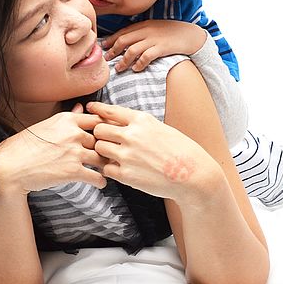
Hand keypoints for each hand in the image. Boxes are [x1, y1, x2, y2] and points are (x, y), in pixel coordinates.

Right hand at [0, 103, 108, 193]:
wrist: (10, 166)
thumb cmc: (24, 146)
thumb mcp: (46, 125)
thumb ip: (68, 118)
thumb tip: (81, 108)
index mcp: (67, 120)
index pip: (98, 120)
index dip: (107, 128)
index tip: (110, 135)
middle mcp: (73, 133)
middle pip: (102, 140)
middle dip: (107, 149)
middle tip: (112, 155)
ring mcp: (74, 152)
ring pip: (102, 158)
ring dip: (106, 165)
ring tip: (109, 170)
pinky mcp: (73, 171)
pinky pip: (96, 176)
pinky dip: (100, 181)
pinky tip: (100, 182)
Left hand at [87, 101, 220, 203]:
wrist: (192, 175)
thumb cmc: (181, 151)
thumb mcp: (161, 128)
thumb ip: (139, 125)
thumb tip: (119, 122)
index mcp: (141, 120)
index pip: (110, 111)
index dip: (97, 110)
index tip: (90, 109)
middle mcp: (132, 135)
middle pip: (99, 129)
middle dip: (100, 134)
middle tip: (106, 141)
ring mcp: (127, 155)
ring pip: (99, 148)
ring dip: (102, 152)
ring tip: (112, 156)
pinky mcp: (126, 175)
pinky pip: (106, 168)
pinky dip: (110, 169)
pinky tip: (120, 169)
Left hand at [102, 20, 206, 72]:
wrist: (190, 35)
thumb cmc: (171, 33)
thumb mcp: (155, 28)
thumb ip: (142, 33)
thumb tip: (127, 42)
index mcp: (144, 25)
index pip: (123, 32)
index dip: (111, 40)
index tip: (103, 47)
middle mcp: (147, 31)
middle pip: (124, 40)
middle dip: (113, 51)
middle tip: (107, 59)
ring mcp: (154, 39)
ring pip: (132, 50)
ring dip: (123, 60)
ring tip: (119, 68)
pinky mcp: (162, 48)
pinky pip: (147, 56)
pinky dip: (139, 63)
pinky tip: (136, 69)